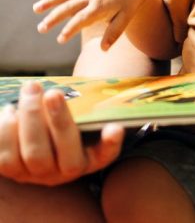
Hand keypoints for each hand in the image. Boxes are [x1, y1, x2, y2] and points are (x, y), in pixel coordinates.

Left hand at [0, 81, 122, 185]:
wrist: (39, 141)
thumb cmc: (65, 123)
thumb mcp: (82, 117)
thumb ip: (88, 106)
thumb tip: (83, 89)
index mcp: (90, 158)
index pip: (105, 153)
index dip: (110, 143)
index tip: (115, 128)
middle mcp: (65, 171)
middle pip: (65, 150)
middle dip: (58, 119)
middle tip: (53, 92)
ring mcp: (37, 174)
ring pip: (32, 154)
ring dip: (30, 119)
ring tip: (31, 90)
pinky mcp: (12, 172)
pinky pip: (4, 158)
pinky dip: (6, 131)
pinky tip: (11, 109)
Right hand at [33, 0, 151, 50]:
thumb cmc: (129, 4)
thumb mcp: (126, 18)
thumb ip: (114, 33)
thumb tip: (104, 49)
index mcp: (101, 6)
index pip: (82, 19)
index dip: (71, 29)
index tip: (60, 40)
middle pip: (70, 7)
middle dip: (54, 18)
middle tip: (41, 29)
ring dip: (50, 1)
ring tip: (36, 9)